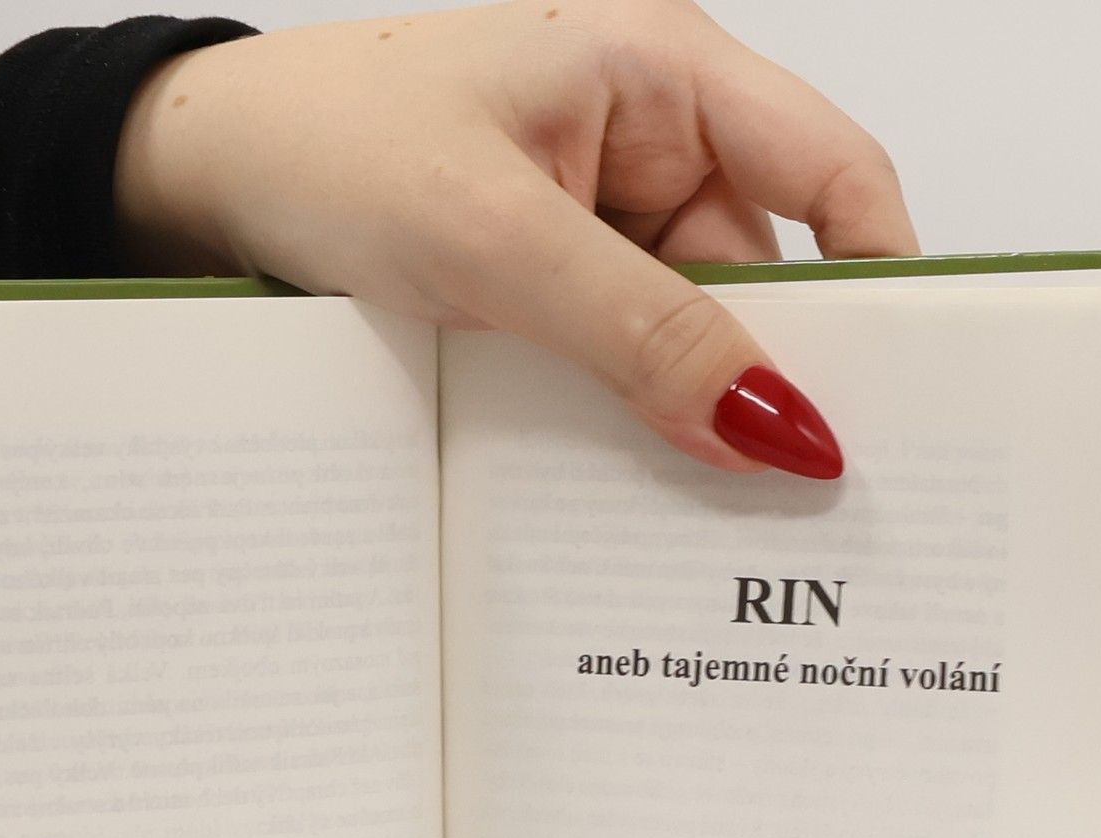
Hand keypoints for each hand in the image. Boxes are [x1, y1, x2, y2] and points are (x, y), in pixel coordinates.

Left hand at [114, 0, 916, 477]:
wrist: (199, 181)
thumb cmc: (327, 147)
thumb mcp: (495, 241)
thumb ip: (643, 333)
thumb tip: (777, 426)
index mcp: (664, 72)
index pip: (832, 172)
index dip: (881, 281)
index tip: (901, 397)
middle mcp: (646, 140)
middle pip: (757, 278)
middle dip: (757, 380)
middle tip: (779, 503)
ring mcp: (592, 218)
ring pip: (681, 336)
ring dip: (671, 412)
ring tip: (664, 499)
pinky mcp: (542, 282)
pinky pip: (613, 360)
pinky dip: (613, 417)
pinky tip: (601, 473)